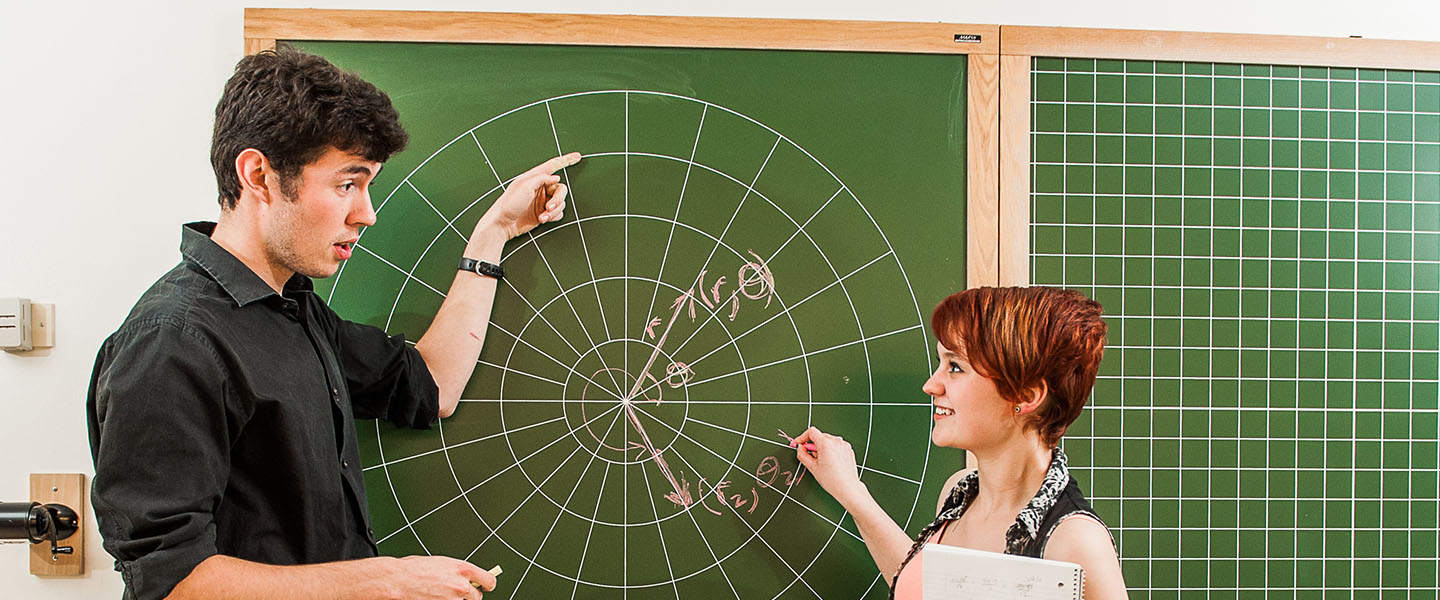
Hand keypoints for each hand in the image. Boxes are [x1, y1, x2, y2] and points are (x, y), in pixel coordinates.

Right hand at [374, 556, 495, 598]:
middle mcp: (461, 586)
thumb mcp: (442, 563)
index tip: (486, 586)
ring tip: (441, 595)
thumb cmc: (414, 569)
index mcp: (463, 569)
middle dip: (469, 596)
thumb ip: (457, 571)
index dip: (487, 584)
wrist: (398, 580)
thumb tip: (467, 577)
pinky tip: (434, 597)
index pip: (488, 580)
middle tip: (456, 593)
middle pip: (477, 597)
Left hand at [477, 153, 581, 240]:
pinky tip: (543, 220)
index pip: (553, 165)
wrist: (503, 224)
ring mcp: (542, 201)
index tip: (577, 156)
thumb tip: (556, 178)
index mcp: (534, 178)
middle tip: (550, 207)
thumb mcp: (524, 186)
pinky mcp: (544, 213)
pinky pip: (558, 213)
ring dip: (554, 211)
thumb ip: (542, 178)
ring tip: (543, 216)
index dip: (566, 160)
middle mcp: (540, 188)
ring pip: (561, 202)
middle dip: (558, 199)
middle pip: (561, 189)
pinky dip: (553, 217)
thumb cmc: (509, 204)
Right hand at [792, 426, 865, 506]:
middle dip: (813, 445)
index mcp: (826, 444)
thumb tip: (799, 448)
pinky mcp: (848, 449)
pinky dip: (831, 450)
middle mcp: (836, 441)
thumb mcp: (812, 467)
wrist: (847, 487)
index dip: (802, 437)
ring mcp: (843, 445)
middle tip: (812, 458)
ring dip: (822, 447)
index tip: (799, 444)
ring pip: (828, 441)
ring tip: (823, 462)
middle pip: (819, 436)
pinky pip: (836, 445)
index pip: (811, 432)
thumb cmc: (831, 480)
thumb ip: (802, 455)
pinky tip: (832, 462)